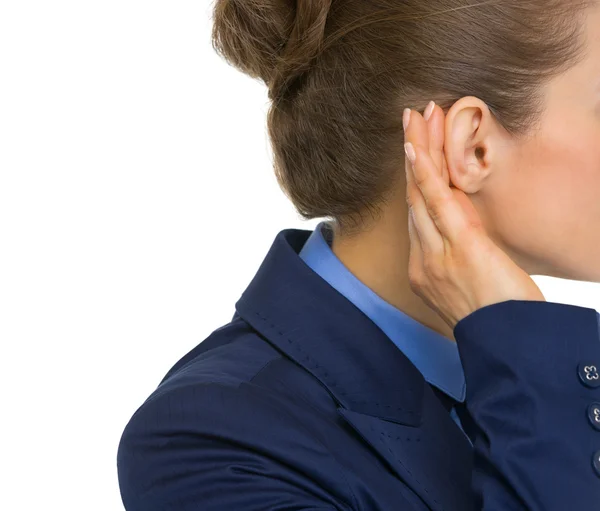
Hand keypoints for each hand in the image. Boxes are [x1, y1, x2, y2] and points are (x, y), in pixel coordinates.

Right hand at [403, 102, 545, 329]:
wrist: (509, 348)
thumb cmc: (498, 322)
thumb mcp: (472, 288)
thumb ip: (461, 260)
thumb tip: (465, 237)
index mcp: (426, 270)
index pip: (419, 216)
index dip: (415, 181)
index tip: (414, 153)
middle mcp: (423, 260)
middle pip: (413, 199)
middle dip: (411, 157)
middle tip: (409, 120)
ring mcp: (437, 255)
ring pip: (421, 195)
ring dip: (417, 152)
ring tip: (415, 117)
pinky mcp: (460, 248)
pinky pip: (436, 204)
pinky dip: (424, 174)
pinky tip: (414, 148)